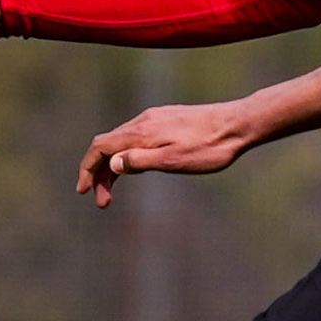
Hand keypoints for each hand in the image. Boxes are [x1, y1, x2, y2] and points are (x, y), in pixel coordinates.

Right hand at [78, 102, 259, 206]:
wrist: (238, 125)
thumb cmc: (209, 147)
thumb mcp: (173, 160)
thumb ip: (140, 161)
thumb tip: (112, 165)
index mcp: (141, 132)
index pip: (101, 147)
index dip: (87, 168)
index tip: (83, 191)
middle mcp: (144, 121)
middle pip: (108, 145)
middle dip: (98, 173)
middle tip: (102, 201)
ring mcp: (155, 119)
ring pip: (122, 142)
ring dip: (114, 167)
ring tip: (114, 193)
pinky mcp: (167, 120)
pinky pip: (137, 138)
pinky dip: (128, 156)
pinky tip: (136, 169)